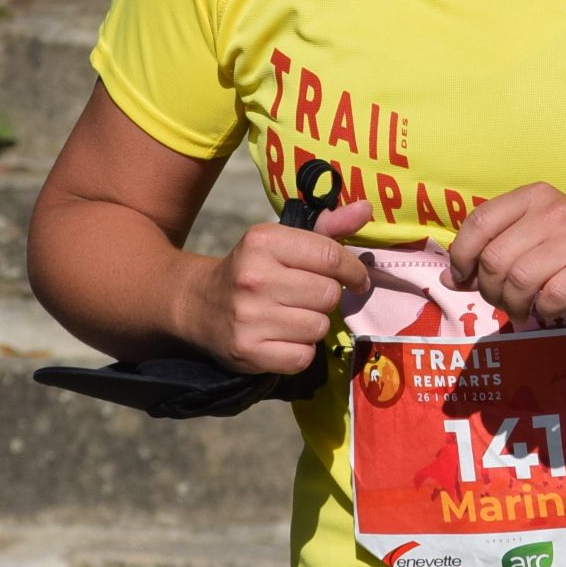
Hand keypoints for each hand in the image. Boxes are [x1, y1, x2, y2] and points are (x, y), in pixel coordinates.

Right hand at [183, 200, 374, 374]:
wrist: (198, 303)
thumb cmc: (253, 268)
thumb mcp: (282, 241)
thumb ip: (328, 227)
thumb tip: (367, 209)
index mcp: (263, 241)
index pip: (331, 256)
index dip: (353, 270)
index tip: (356, 279)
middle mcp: (254, 278)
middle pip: (329, 294)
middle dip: (326, 298)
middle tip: (308, 297)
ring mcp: (249, 317)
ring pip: (319, 327)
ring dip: (313, 325)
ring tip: (291, 316)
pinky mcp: (248, 351)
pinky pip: (303, 357)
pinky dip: (300, 351)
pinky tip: (282, 338)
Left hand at [444, 184, 565, 326]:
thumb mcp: (537, 237)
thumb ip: (494, 251)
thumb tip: (448, 277)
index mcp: (534, 196)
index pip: (479, 222)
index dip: (461, 256)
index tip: (462, 279)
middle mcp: (554, 210)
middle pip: (495, 258)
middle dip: (489, 290)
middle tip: (502, 302)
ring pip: (518, 280)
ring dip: (513, 305)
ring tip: (522, 311)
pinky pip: (550, 297)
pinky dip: (543, 310)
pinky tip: (548, 309)